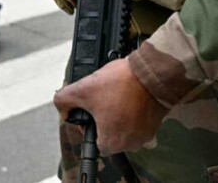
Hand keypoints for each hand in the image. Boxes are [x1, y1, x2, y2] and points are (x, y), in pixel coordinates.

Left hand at [53, 59, 168, 154]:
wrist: (151, 73)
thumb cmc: (121, 83)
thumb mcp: (82, 89)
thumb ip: (63, 101)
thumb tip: (64, 110)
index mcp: (111, 142)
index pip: (92, 140)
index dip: (88, 123)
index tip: (92, 108)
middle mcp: (129, 144)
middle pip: (108, 133)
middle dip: (104, 117)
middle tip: (105, 98)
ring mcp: (144, 136)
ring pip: (123, 127)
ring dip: (119, 114)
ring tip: (118, 96)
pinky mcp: (154, 126)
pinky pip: (137, 122)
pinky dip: (133, 113)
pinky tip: (130, 97)